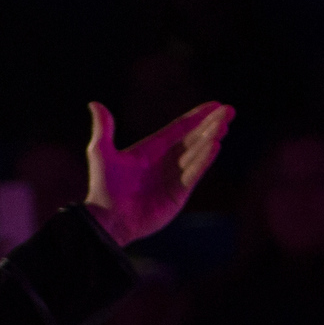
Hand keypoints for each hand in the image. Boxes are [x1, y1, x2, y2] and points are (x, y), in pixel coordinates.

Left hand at [83, 100, 233, 245]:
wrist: (107, 220)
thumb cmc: (103, 188)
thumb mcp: (101, 153)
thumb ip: (104, 129)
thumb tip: (94, 104)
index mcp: (150, 149)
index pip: (180, 128)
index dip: (197, 116)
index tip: (216, 105)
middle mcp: (165, 162)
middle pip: (193, 138)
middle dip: (211, 124)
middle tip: (229, 111)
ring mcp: (173, 178)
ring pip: (197, 153)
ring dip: (210, 138)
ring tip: (224, 124)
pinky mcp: (178, 194)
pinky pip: (194, 173)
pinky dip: (204, 159)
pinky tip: (215, 145)